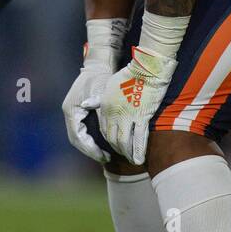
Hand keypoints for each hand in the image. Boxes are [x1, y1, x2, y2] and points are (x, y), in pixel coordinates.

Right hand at [61, 20, 125, 162]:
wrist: (97, 65)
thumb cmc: (100, 78)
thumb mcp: (102, 95)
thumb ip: (101, 112)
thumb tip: (104, 130)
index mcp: (71, 109)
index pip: (77, 136)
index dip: (90, 149)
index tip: (103, 156)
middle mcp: (69, 112)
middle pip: (76, 139)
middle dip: (90, 150)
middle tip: (105, 158)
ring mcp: (72, 112)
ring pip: (78, 135)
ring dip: (90, 146)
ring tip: (104, 154)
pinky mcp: (78, 111)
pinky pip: (82, 129)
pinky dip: (90, 138)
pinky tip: (102, 143)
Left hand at [96, 44, 175, 164]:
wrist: (146, 70)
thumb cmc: (129, 75)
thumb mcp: (109, 85)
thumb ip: (98, 99)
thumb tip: (85, 105)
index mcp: (105, 106)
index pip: (105, 129)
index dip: (110, 139)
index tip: (114, 145)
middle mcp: (114, 114)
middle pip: (113, 138)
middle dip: (118, 149)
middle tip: (123, 155)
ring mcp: (128, 117)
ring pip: (125, 141)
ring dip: (128, 153)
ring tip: (132, 161)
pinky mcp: (142, 117)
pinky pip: (139, 139)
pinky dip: (138, 150)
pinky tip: (139, 159)